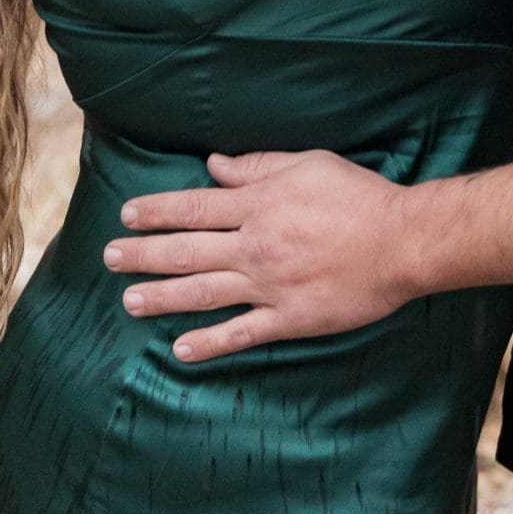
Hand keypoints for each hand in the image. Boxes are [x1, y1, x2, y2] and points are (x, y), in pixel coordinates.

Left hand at [106, 150, 414, 362]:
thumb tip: (213, 166)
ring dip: (161, 297)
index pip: (193, 208)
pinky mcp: (289, 318)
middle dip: (143, 254)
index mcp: (259, 205)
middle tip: (109, 257)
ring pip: (202, 293)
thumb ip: (256, 167)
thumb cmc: (358, 196)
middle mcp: (255, 246)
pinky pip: (241, 333)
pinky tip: (179, 349)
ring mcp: (270, 286)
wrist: (403, 242)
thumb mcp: (307, 164)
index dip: (156, 212)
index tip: (127, 215)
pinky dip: (208, 342)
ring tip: (128, 301)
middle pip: (186, 250)